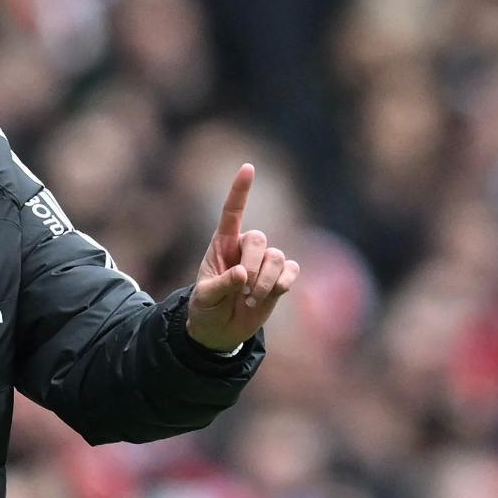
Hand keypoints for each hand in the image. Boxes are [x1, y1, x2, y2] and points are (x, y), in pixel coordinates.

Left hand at [188, 164, 299, 351]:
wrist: (220, 330)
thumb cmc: (206, 308)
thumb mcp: (205, 298)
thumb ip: (221, 284)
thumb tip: (243, 273)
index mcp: (221, 245)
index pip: (232, 212)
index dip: (240, 190)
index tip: (248, 167)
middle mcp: (244, 248)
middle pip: (258, 239)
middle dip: (252, 266)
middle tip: (241, 291)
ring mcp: (264, 262)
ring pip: (277, 257)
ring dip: (265, 282)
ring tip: (249, 300)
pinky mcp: (280, 278)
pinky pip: (292, 270)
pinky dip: (283, 283)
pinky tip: (272, 294)